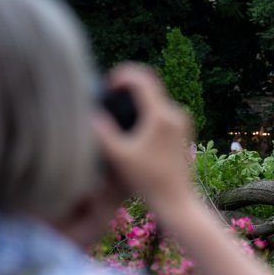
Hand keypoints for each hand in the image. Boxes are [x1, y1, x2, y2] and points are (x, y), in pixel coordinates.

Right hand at [94, 64, 192, 208]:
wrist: (175, 200)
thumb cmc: (146, 180)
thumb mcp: (118, 155)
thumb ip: (101, 130)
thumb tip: (89, 113)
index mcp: (162, 114)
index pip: (142, 78)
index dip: (122, 74)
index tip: (108, 86)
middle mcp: (177, 113)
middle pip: (150, 85)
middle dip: (129, 86)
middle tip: (110, 95)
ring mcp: (183, 122)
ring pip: (157, 98)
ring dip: (138, 99)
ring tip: (118, 111)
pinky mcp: (184, 131)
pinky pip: (163, 110)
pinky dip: (147, 111)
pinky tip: (133, 125)